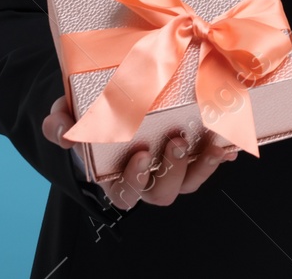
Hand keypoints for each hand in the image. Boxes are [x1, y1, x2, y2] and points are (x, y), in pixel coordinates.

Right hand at [42, 94, 236, 210]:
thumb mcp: (67, 115)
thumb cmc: (88, 113)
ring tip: (215, 142)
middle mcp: (146, 178)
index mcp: (114, 176)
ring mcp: (171, 168)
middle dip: (173, 170)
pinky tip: (231, 140)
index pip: (125, 194)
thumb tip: (63, 133)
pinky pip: (210, 161)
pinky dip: (222, 153)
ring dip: (205, 165)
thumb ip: (59, 125)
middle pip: (163, 193)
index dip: (134, 180)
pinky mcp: (193, 153)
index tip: (140, 154)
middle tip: (177, 141)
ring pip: (190, 182)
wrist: (110, 97)